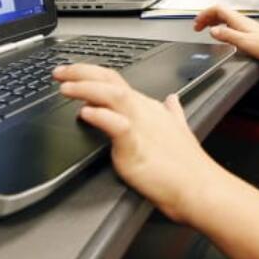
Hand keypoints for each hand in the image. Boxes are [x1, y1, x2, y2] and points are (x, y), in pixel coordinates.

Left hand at [54, 63, 226, 222]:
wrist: (198, 187)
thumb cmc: (188, 165)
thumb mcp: (180, 129)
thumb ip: (172, 113)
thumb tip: (172, 100)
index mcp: (148, 108)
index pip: (116, 81)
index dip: (92, 73)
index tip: (72, 73)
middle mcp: (142, 111)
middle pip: (110, 80)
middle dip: (81, 72)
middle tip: (59, 71)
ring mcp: (140, 126)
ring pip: (112, 95)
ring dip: (86, 87)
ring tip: (65, 86)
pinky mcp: (136, 147)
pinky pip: (116, 126)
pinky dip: (101, 116)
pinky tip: (86, 113)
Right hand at [193, 5, 258, 65]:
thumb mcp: (244, 42)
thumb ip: (227, 36)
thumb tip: (212, 31)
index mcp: (239, 20)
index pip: (218, 9)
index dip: (205, 14)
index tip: (196, 23)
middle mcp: (241, 20)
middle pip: (220, 13)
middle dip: (206, 17)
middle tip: (197, 27)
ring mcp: (245, 25)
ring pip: (224, 19)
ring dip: (213, 22)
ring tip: (205, 29)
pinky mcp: (249, 32)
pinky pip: (230, 25)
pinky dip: (221, 27)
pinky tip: (221, 34)